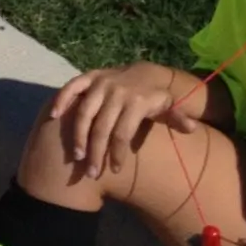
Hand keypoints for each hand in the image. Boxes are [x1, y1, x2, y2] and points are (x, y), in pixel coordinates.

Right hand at [48, 62, 200, 179]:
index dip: (117, 153)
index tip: (115, 170)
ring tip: (76, 156)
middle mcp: (116, 91)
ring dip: (78, 135)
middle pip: (101, 127)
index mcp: (137, 101)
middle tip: (92, 173)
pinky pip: (71, 88)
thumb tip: (191, 128)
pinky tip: (53, 116)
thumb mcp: (169, 108)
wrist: (144, 72)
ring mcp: (100, 83)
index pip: (122, 133)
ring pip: (84, 112)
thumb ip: (176, 118)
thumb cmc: (155, 99)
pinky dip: (62, 100)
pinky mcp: (87, 77)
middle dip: (96, 152)